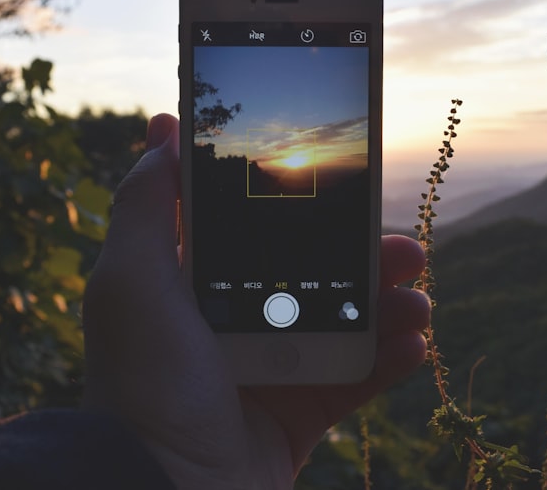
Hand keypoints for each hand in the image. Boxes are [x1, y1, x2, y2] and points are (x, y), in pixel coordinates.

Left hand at [81, 113, 429, 488]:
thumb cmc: (144, 387)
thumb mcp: (130, 285)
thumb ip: (146, 207)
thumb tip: (164, 134)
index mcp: (196, 285)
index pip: (253, 227)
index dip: (296, 201)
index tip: (341, 175)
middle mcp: (235, 320)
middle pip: (314, 270)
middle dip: (363, 254)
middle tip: (402, 245)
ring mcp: (271, 366)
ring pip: (345, 319)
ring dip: (390, 305)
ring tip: (416, 299)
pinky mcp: (299, 413)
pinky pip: (357, 378)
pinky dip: (390, 360)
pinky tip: (413, 344)